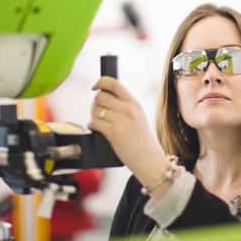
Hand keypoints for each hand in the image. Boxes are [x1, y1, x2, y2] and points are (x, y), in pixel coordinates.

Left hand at [88, 77, 170, 197]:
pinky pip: (95, 123)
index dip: (101, 82)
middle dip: (95, 103)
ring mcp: (121, 121)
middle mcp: (128, 110)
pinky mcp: (113, 133)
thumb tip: (104, 96)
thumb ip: (124, 105)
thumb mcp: (138, 116)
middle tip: (97, 111)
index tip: (95, 86)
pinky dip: (92, 126)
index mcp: (134, 103)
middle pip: (101, 97)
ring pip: (96, 110)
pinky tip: (96, 129)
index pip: (114, 84)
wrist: (148, 159)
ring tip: (100, 123)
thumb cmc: (142, 140)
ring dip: (94, 116)